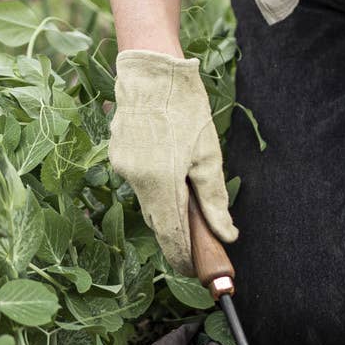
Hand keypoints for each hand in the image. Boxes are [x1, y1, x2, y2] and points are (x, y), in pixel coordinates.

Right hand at [108, 50, 237, 274]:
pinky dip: (155, 182)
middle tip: (201, 241)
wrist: (150, 73)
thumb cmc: (184, 108)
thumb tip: (227, 234)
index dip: (183, 257)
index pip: (171, 235)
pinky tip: (168, 163)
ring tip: (187, 188)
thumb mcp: (208, 155)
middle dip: (177, 233)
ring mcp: (123, 167)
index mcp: (161, 182)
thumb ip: (215, 200)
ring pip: (148, 199)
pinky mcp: (117, 155)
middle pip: (158, 220)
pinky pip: (139, 180)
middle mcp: (136, 179)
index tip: (194, 272)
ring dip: (167, 203)